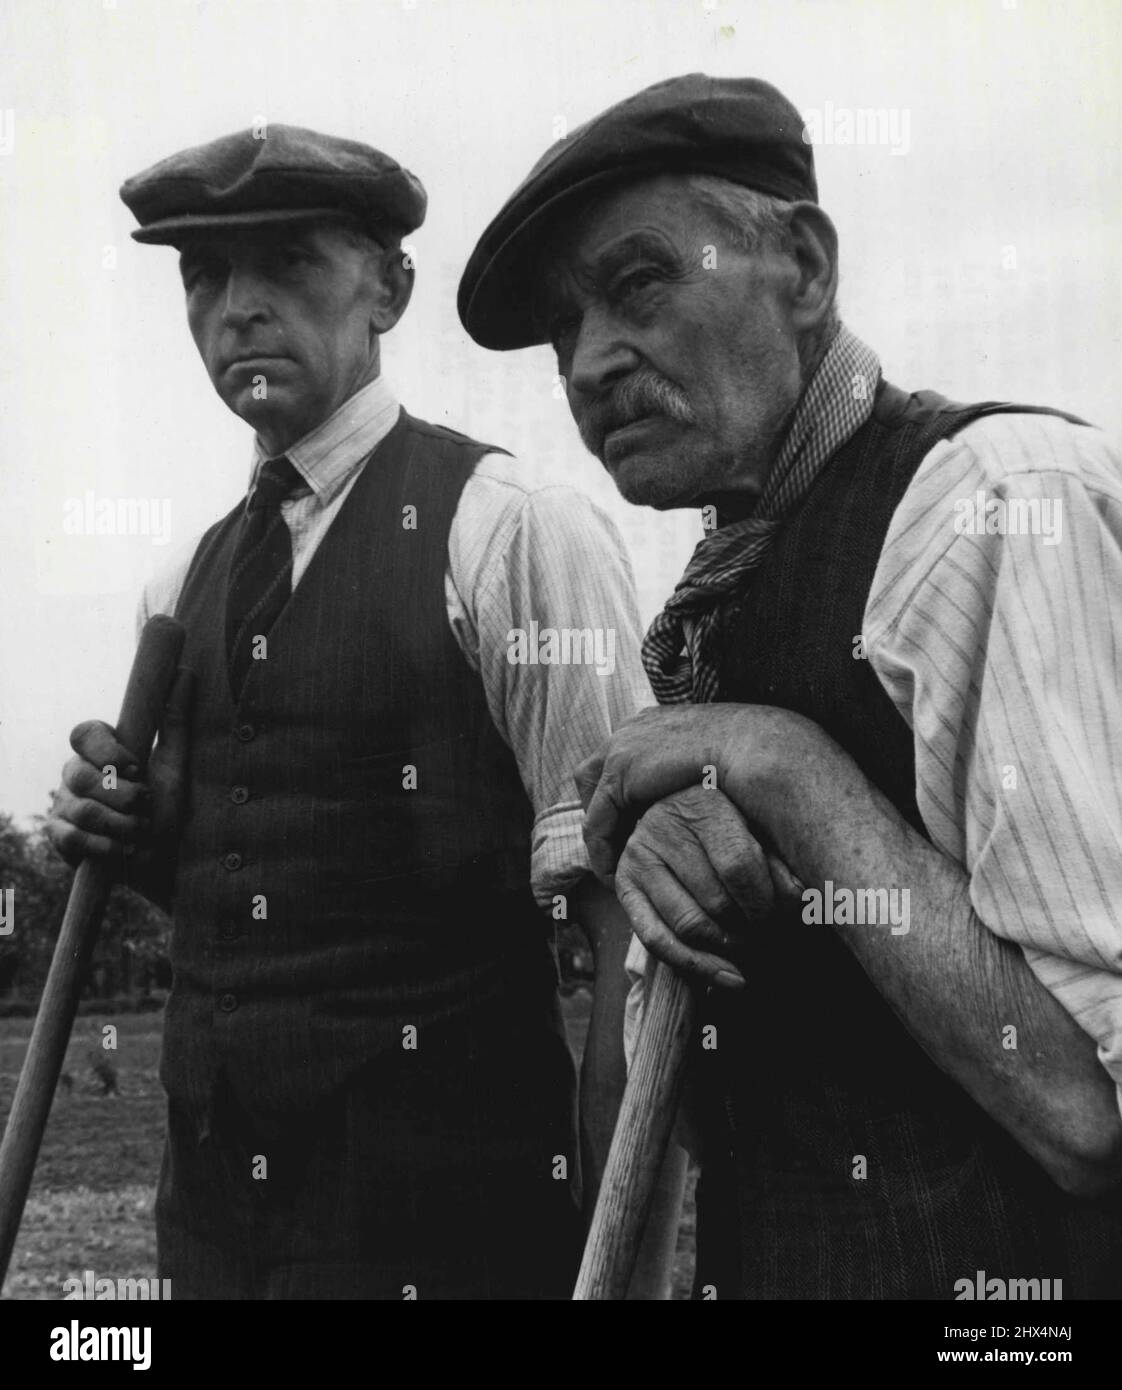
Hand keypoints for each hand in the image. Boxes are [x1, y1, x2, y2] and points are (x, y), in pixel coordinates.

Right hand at [46, 669, 193, 898]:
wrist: (166, 862)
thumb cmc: (171, 810)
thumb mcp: (177, 766)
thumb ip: (175, 721)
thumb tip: (184, 673)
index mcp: (102, 751)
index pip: (84, 733)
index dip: (105, 749)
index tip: (135, 766)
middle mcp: (77, 774)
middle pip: (79, 773)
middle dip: (120, 796)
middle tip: (146, 806)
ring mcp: (64, 805)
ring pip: (79, 807)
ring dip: (119, 824)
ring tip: (142, 832)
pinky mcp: (60, 837)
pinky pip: (70, 836)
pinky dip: (102, 845)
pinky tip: (122, 851)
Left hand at [575, 703, 825, 881]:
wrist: (754, 746)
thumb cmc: (752, 757)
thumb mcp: (719, 759)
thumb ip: (702, 770)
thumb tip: (706, 789)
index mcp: (657, 721)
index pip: (622, 755)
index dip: (623, 792)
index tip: (633, 822)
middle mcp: (634, 728)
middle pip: (595, 771)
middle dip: (601, 807)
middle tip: (615, 843)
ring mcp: (622, 747)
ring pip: (592, 798)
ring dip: (599, 830)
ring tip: (612, 864)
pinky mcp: (619, 773)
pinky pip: (598, 820)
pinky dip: (602, 848)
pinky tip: (613, 873)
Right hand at [614, 786, 804, 987]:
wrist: (683, 809)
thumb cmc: (736, 822)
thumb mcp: (762, 828)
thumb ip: (781, 863)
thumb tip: (802, 903)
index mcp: (704, 801)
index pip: (739, 866)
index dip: (768, 903)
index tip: (788, 918)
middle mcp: (663, 824)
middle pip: (716, 902)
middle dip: (752, 931)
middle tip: (773, 937)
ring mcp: (638, 856)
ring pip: (690, 925)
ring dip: (728, 948)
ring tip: (752, 947)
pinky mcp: (624, 884)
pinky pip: (655, 940)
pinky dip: (696, 967)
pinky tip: (730, 978)